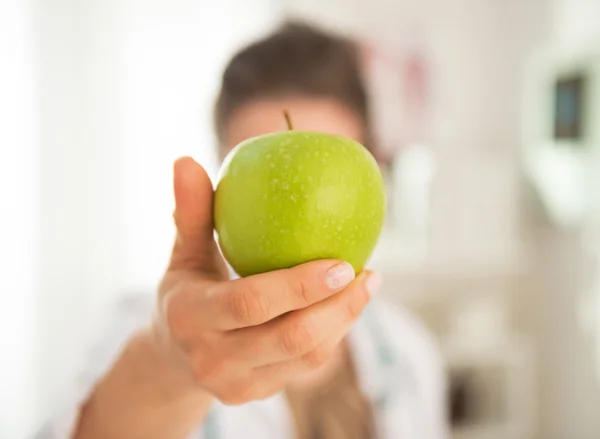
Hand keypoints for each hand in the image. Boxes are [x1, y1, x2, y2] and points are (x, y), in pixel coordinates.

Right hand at [153, 157, 379, 404]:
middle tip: (367, 273)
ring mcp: (236, 384)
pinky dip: (334, 335)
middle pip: (288, 339)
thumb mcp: (183, 253)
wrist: (173, 357)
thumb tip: (185, 160)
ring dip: (344, 321)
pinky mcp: (257, 394)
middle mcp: (212, 358)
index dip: (299, 286)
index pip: (249, 303)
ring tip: (368, 284)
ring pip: (306, 359)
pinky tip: (346, 304)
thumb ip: (191, 212)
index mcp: (190, 316)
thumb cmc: (186, 291)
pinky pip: (306, 368)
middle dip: (337, 308)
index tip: (342, 263)